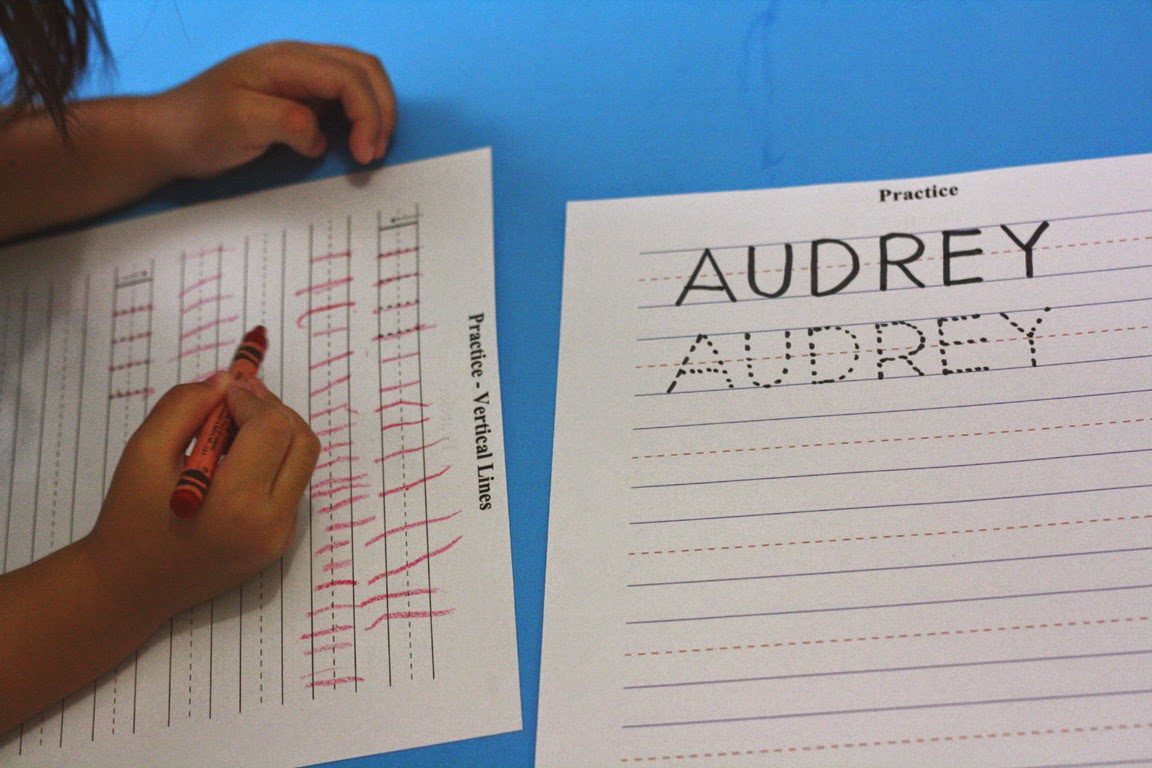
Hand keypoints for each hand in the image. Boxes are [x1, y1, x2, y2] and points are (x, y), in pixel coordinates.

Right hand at [86, 372, 319, 621]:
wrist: (130, 588)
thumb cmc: (130, 518)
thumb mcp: (144, 451)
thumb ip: (185, 405)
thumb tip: (230, 381)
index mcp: (236, 503)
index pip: (273, 428)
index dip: (252, 399)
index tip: (224, 393)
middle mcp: (270, 523)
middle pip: (302, 441)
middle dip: (273, 411)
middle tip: (236, 401)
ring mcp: (280, 536)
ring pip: (302, 461)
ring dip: (275, 434)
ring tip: (230, 431)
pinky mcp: (280, 542)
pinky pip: (290, 486)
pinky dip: (271, 461)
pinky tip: (233, 461)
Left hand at [150, 41, 395, 177]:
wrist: (170, 135)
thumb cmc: (199, 127)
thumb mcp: (240, 123)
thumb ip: (287, 122)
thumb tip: (321, 135)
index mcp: (286, 61)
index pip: (349, 76)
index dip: (368, 114)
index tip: (365, 155)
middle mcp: (298, 61)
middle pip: (364, 69)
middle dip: (381, 109)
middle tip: (376, 151)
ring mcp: (300, 77)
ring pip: (360, 79)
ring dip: (375, 111)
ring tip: (371, 147)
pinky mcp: (300, 96)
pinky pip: (344, 96)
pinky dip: (360, 116)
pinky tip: (352, 142)